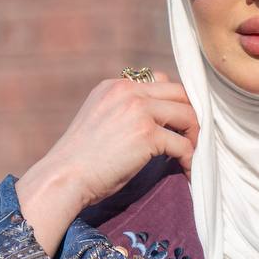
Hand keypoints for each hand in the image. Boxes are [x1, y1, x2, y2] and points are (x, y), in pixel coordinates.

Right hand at [15, 71, 198, 257]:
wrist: (63, 177)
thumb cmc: (80, 161)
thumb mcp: (100, 123)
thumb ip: (124, 114)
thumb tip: (156, 126)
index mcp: (115, 86)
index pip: (159, 81)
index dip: (173, 103)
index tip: (177, 124)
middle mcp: (127, 91)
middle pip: (179, 93)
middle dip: (191, 116)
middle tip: (193, 140)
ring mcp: (138, 110)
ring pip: (187, 114)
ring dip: (196, 136)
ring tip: (193, 156)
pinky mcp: (147, 134)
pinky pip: (183, 144)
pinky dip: (189, 159)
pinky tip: (186, 172)